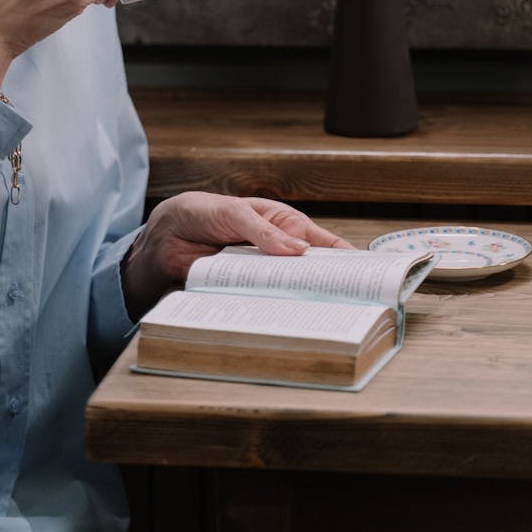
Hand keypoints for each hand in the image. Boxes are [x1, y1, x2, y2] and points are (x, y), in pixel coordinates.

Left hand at [121, 191, 354, 319]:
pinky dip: (269, 310)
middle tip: (348, 304)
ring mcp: (260, 272)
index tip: (367, 274)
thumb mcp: (235, 213)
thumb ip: (264, 231)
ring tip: (319, 318)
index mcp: (283, 224)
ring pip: (287, 289)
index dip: (345, 257)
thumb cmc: (204, 212)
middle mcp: (276, 250)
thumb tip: (298, 250)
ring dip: (298, 300)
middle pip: (308, 271)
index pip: (322, 242)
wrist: (165, 234)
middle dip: (326, 285)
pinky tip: (279, 320)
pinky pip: (261, 302)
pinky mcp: (242, 290)